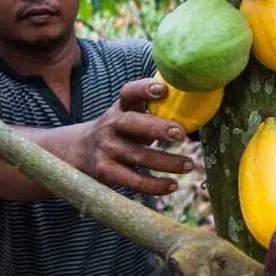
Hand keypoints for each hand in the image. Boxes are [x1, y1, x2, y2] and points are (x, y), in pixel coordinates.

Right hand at [84, 77, 194, 195]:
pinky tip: (173, 186)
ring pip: (138, 156)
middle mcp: (110, 125)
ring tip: (189, 165)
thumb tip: (196, 101)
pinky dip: (155, 186)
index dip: (144, 89)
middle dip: (157, 128)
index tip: (163, 90)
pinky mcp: (106, 171)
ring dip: (166, 162)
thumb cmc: (120, 130)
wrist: (79, 151)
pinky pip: (133, 180)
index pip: (128, 93)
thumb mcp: (129, 114)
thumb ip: (152, 110)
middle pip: (131, 123)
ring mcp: (106, 149)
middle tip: (181, 134)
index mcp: (120, 107)